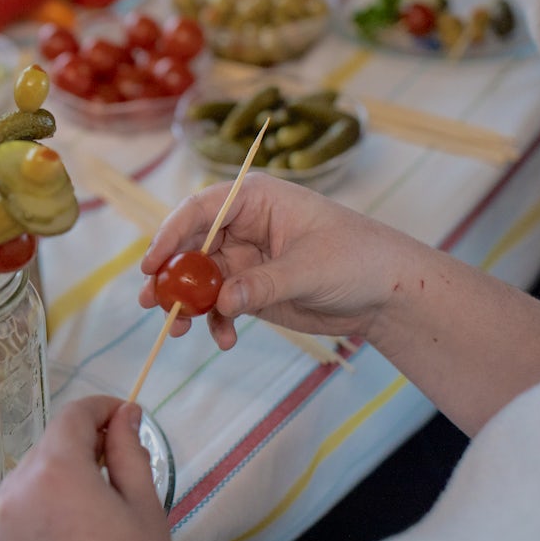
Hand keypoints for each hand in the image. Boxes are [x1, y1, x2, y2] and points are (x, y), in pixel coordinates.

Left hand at [0, 395, 171, 540]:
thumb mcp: (142, 510)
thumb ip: (130, 452)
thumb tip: (125, 413)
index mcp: (55, 470)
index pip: (73, 415)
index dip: (102, 408)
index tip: (124, 416)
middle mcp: (14, 487)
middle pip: (50, 445)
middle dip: (83, 447)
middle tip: (118, 467)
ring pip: (30, 476)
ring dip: (59, 477)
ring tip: (93, 509)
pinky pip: (15, 508)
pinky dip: (39, 506)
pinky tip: (67, 532)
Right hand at [139, 173, 418, 349]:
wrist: (387, 291)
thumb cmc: (358, 258)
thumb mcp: (310, 268)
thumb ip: (262, 284)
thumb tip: (222, 301)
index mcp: (255, 200)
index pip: (201, 210)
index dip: (171, 234)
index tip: (152, 264)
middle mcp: (242, 226)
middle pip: (191, 246)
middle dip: (171, 276)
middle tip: (152, 302)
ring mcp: (244, 260)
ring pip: (200, 279)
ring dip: (187, 304)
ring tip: (178, 329)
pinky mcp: (250, 290)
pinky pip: (220, 305)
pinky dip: (216, 322)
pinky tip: (225, 340)